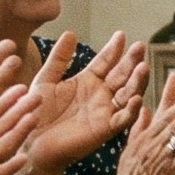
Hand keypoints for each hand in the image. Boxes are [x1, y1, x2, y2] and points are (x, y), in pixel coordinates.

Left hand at [22, 32, 147, 173]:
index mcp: (87, 81)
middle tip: (140, 46)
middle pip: (122, 75)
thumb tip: (70, 33)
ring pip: (128, 94)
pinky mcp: (104, 129)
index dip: (114, 49)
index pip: (106, 61)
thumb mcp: (46, 80)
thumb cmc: (36, 112)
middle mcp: (100, 95)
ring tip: (143, 67)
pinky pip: (123, 119)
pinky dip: (132, 110)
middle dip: (132, 61)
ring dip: (137, 82)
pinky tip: (137, 98)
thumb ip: (59, 59)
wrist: (30, 141)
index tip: (121, 35)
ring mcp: (104, 111)